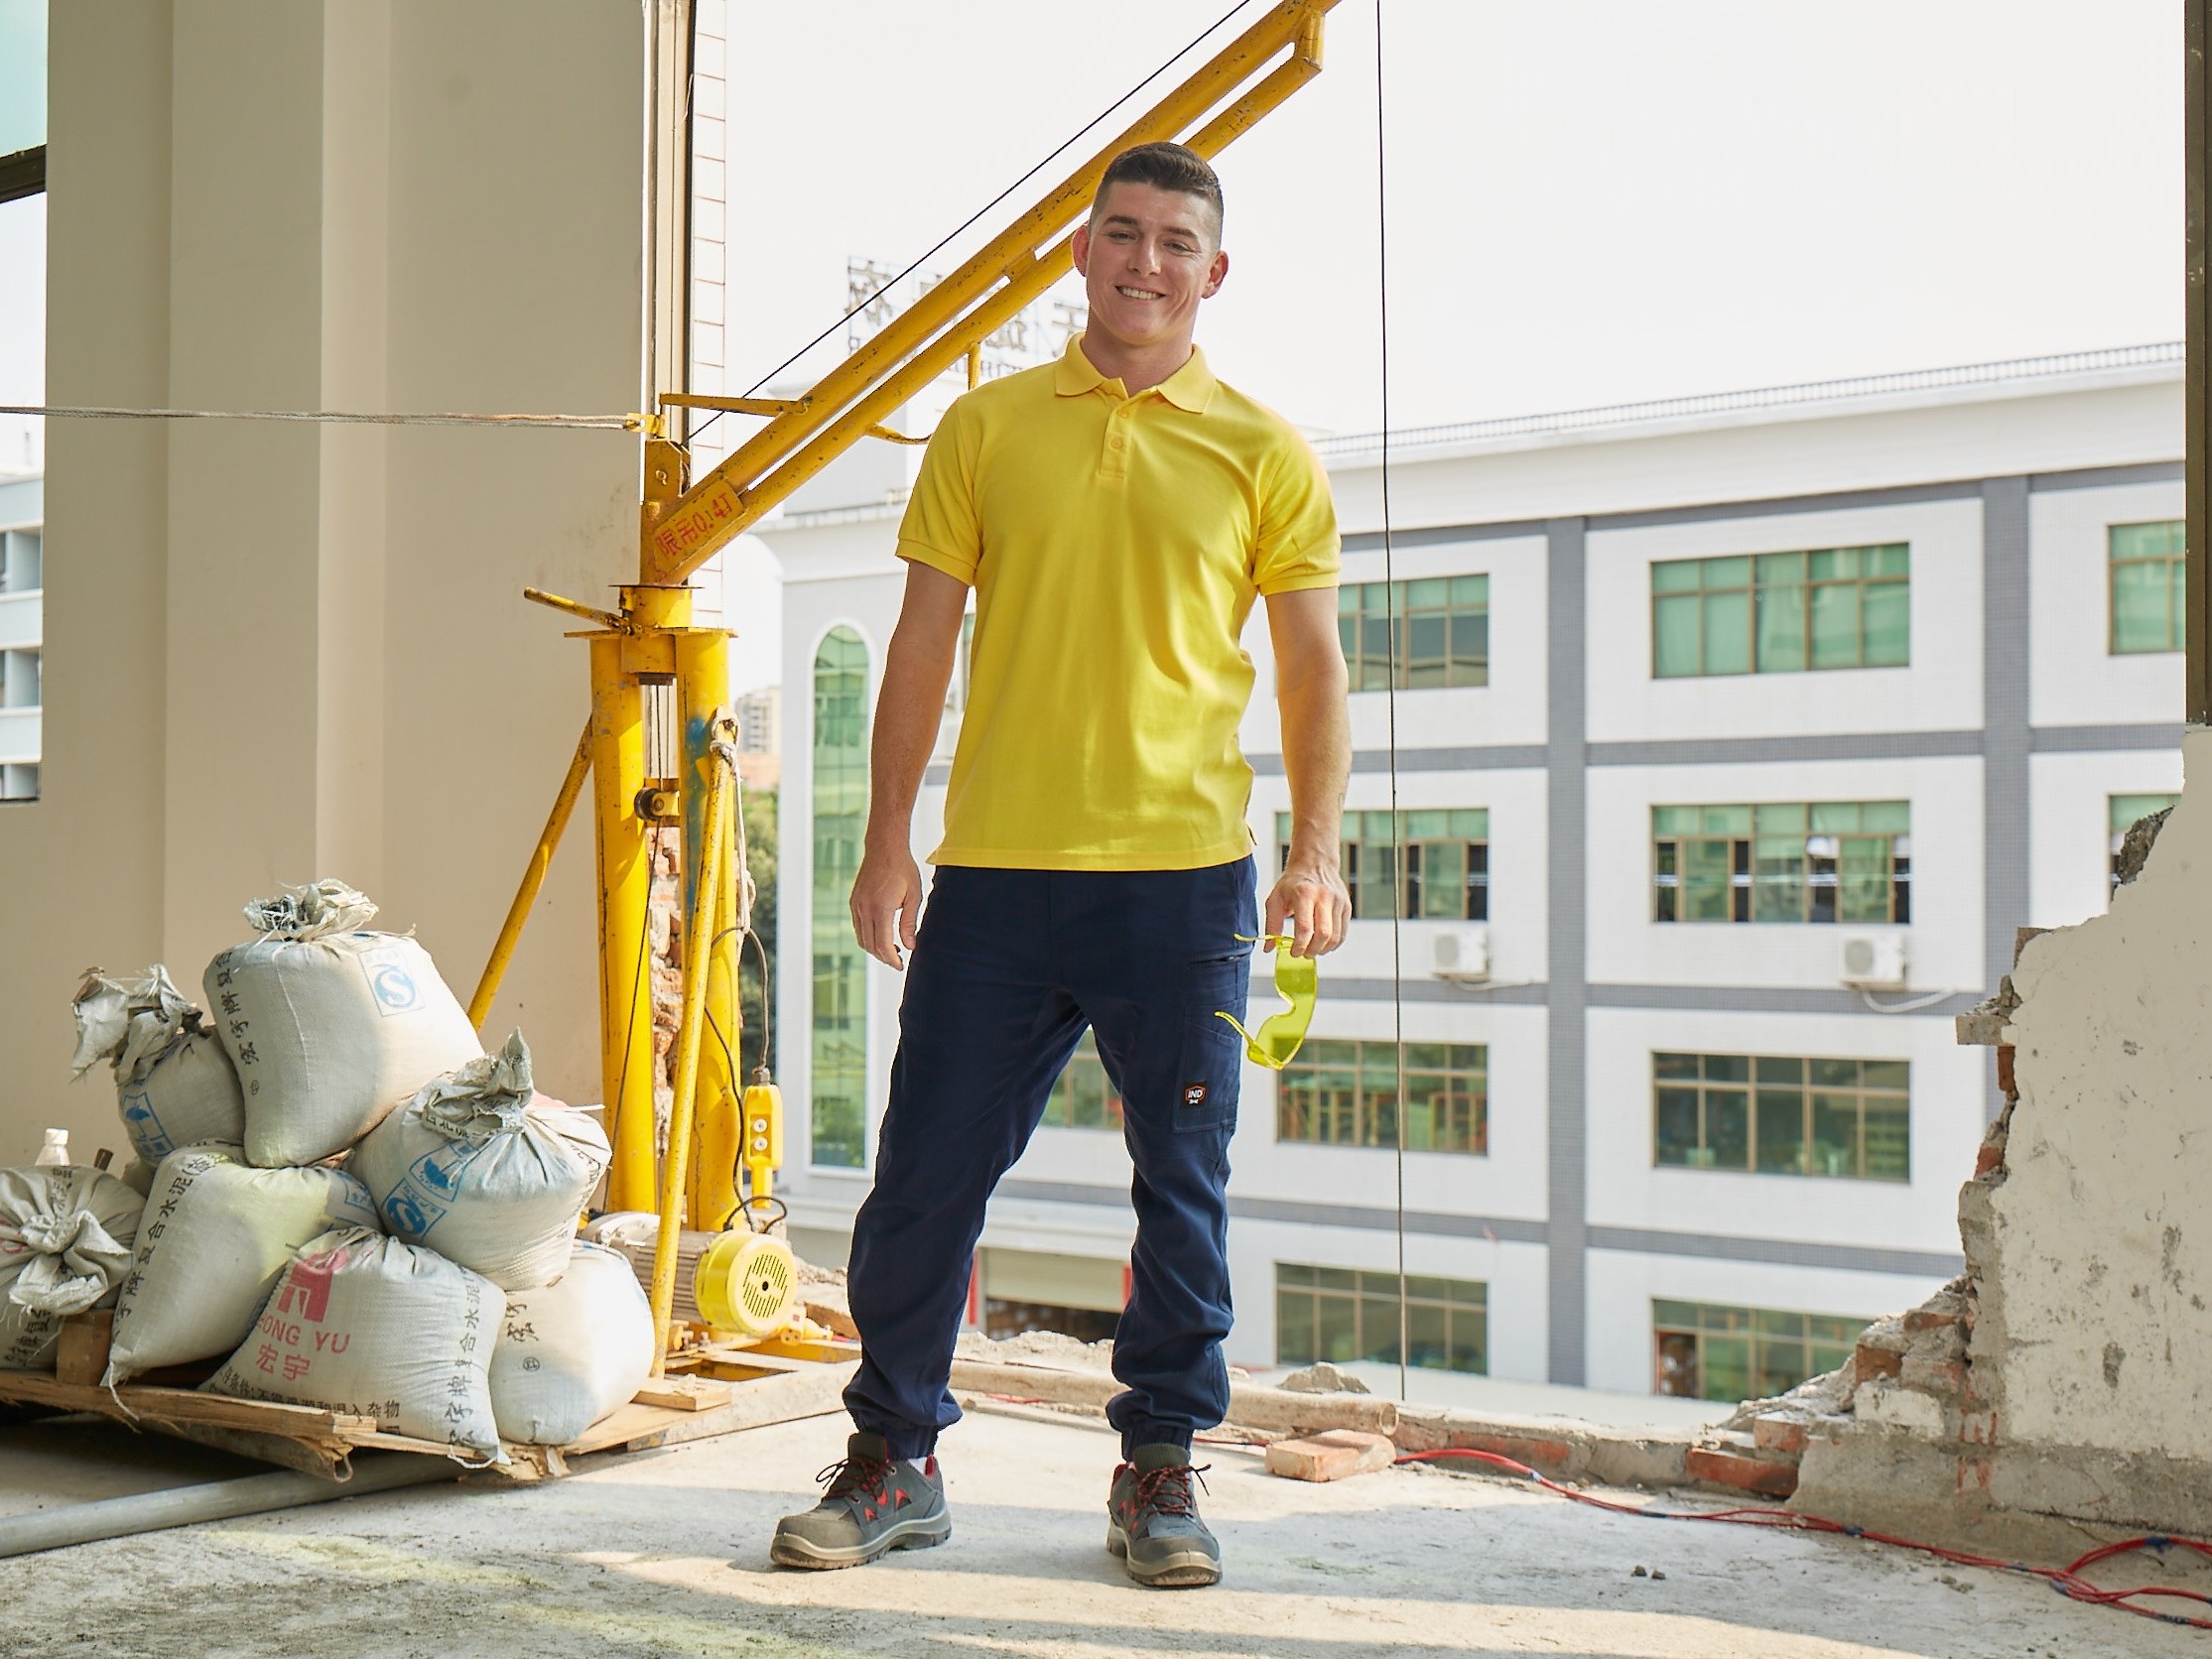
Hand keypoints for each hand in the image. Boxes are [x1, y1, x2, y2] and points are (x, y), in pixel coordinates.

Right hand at [850, 840, 923, 970]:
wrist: (884, 848)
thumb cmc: (903, 870)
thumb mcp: (914, 896)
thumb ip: (909, 923)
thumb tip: (910, 946)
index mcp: (881, 908)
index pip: (883, 944)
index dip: (892, 959)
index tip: (901, 966)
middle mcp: (864, 908)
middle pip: (870, 945)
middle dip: (884, 957)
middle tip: (898, 961)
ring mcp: (856, 905)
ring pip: (861, 938)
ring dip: (875, 949)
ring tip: (893, 950)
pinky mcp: (854, 902)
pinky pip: (858, 927)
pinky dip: (868, 937)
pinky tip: (882, 935)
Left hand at [1264, 854, 1349, 957]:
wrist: (1315, 862)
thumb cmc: (1293, 882)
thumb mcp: (1275, 898)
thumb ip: (1271, 924)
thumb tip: (1269, 948)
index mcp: (1304, 893)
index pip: (1305, 927)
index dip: (1299, 945)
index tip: (1293, 952)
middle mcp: (1324, 896)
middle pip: (1323, 934)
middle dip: (1313, 950)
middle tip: (1304, 953)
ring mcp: (1338, 901)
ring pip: (1336, 936)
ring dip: (1323, 949)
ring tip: (1312, 950)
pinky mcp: (1346, 906)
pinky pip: (1343, 933)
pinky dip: (1333, 944)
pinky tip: (1323, 944)